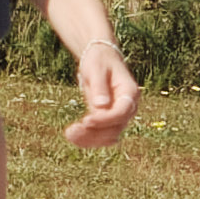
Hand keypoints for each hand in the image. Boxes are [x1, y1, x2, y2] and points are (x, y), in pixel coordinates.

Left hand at [63, 34, 143, 150]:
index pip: (122, 112)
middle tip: (71, 131)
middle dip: (94, 133)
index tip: (86, 121)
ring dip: (90, 139)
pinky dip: (88, 139)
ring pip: (108, 136)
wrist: (100, 59)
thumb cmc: (99, 61)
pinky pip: (101, 135)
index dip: (105, 119)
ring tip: (69, 134)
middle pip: (116, 128)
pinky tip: (73, 136)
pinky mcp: (107, 120)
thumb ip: (100, 87)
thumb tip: (101, 106)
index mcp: (130, 93)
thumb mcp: (97, 69)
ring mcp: (119, 115)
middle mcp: (128, 107)